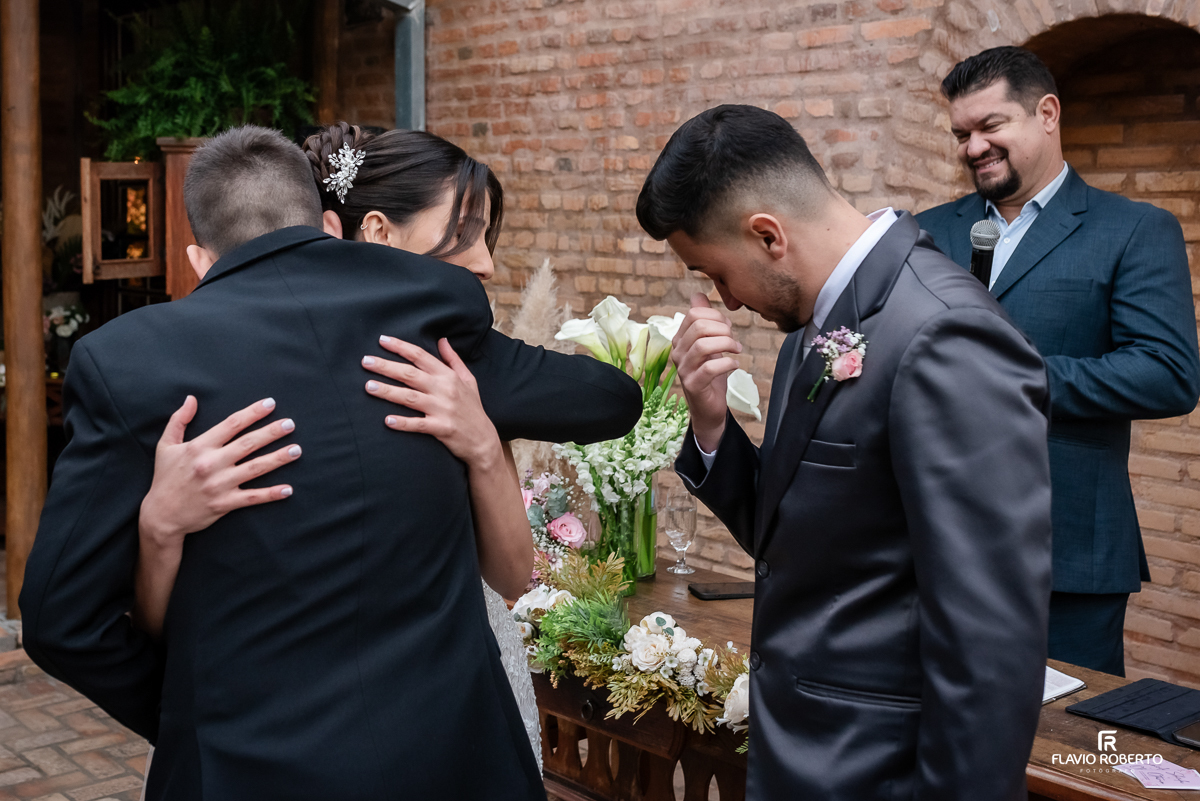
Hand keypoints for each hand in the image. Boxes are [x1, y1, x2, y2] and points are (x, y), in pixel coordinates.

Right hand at [139, 396, 299, 548]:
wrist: (160, 516)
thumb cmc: (165, 478)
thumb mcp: (165, 446)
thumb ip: (178, 420)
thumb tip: (191, 398)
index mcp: (199, 447)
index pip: (231, 424)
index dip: (253, 413)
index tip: (270, 404)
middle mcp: (211, 464)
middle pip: (248, 444)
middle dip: (271, 432)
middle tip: (290, 424)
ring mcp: (219, 484)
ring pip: (255, 469)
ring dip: (278, 459)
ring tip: (296, 450)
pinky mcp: (224, 504)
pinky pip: (252, 497)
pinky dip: (271, 494)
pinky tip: (288, 489)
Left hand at [363, 336, 502, 468]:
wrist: (483, 440)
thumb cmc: (473, 408)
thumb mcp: (468, 380)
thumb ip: (453, 359)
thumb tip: (442, 340)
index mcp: (448, 376)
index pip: (421, 356)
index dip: (401, 347)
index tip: (382, 340)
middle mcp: (444, 390)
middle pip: (410, 374)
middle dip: (386, 366)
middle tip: (365, 361)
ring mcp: (442, 409)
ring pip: (410, 397)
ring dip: (388, 391)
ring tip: (368, 386)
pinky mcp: (441, 428)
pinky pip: (418, 424)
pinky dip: (403, 423)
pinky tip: (387, 420)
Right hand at [671, 293, 742, 450]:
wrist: (709, 407)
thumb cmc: (710, 374)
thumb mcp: (709, 343)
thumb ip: (703, 320)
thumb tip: (698, 295)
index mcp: (680, 339)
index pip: (694, 314)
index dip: (715, 315)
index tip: (728, 326)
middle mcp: (678, 352)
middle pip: (698, 327)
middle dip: (722, 329)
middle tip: (733, 339)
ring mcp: (683, 369)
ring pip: (702, 345)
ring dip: (726, 344)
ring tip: (737, 350)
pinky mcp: (693, 385)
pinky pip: (710, 368)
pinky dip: (727, 364)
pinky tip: (735, 365)